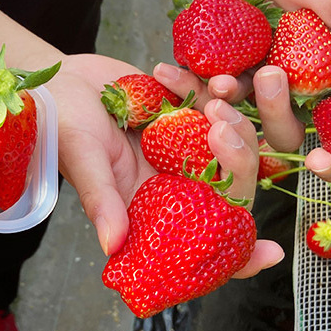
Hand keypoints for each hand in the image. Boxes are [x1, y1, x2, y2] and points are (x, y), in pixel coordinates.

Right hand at [50, 54, 283, 277]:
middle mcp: (177, 181)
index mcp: (155, 207)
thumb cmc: (61, 127)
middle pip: (233, 186)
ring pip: (234, 142)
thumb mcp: (82, 160)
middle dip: (239, 160)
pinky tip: (174, 74)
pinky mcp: (188, 109)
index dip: (239, 257)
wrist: (59, 81)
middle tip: (221, 126)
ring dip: (232, 119)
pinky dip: (209, 86)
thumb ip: (102, 201)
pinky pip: (217, 101)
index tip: (271, 251)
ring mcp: (187, 144)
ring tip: (211, 94)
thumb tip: (112, 248)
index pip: (203, 243)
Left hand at [201, 0, 330, 189]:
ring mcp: (276, 88)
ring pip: (279, 128)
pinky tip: (212, 79)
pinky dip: (219, 99)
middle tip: (319, 161)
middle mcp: (320, 86)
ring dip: (267, 113)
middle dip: (330, 160)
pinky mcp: (236, 81)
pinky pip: (230, 108)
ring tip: (254, 76)